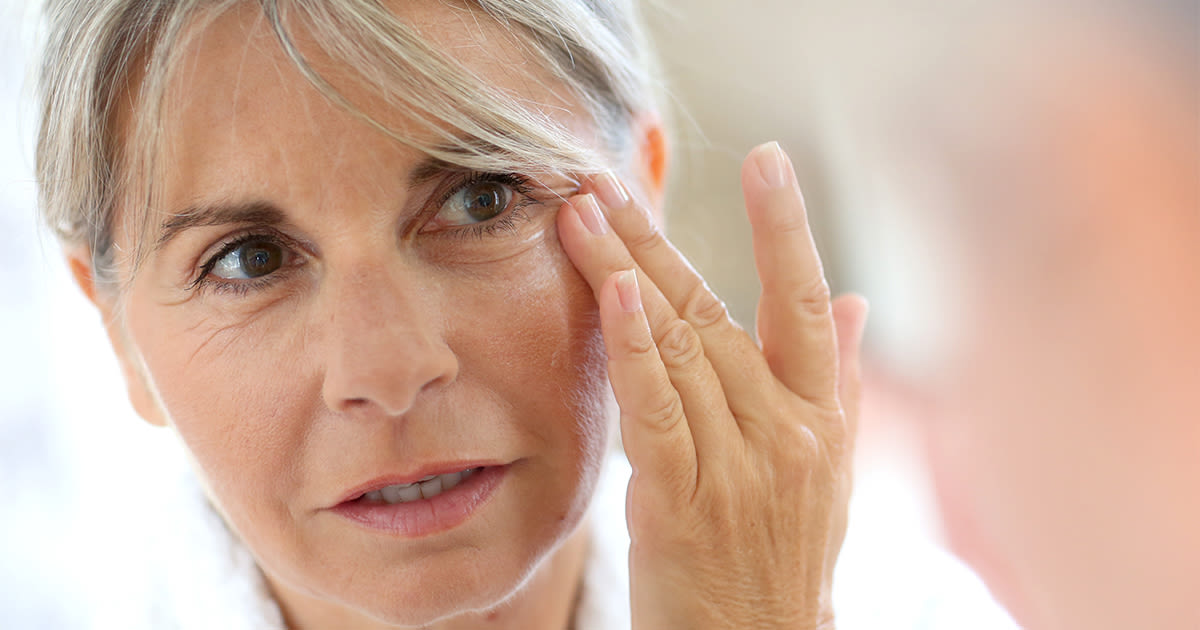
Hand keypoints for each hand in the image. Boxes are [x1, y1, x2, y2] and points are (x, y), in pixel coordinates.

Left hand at [557, 142, 867, 629]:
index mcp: (819, 417)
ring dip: (625, 273)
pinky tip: (614, 294)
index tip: (768, 157)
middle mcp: (786, 432)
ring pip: (679, 349)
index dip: (786, 226)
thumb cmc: (783, 557)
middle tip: (606, 182)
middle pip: (714, 313)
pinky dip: (636, 350)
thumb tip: (852, 299)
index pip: (802, 301)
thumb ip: (832, 380)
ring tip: (581, 216)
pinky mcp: (684, 504)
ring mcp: (738, 468)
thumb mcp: (827, 469)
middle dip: (654, 239)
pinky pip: (658, 414)